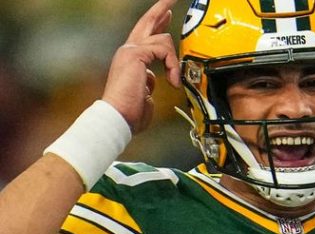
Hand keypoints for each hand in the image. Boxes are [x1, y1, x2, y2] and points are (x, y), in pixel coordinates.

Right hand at [101, 0, 180, 133]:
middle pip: (148, 21)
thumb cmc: (130, 112)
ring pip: (163, 39)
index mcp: (131, 59)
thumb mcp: (146, 92)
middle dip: (162, 8)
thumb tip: (160, 78)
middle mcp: (128, 50)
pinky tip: (171, 81)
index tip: (167, 14)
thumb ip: (151, 81)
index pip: (145, 35)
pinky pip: (164, 50)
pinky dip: (172, 65)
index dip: (158, 22)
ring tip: (173, 81)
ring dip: (174, 62)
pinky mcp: (135, 53)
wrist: (117, 117)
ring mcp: (130, 50)